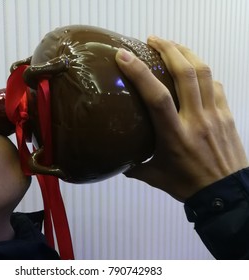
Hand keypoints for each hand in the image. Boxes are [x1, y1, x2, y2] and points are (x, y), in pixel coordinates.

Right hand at [115, 36, 247, 201]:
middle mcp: (196, 120)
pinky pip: (216, 85)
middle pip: (186, 74)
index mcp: (175, 136)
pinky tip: (194, 73)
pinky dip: (203, 73)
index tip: (123, 56)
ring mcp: (215, 115)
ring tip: (172, 46)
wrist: (225, 194)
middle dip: (168, 49)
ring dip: (187, 53)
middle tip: (153, 39)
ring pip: (205, 73)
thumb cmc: (187, 185)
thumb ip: (135, 168)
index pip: (156, 98)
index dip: (139, 73)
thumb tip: (120, 162)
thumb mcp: (156, 177)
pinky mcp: (227, 115)